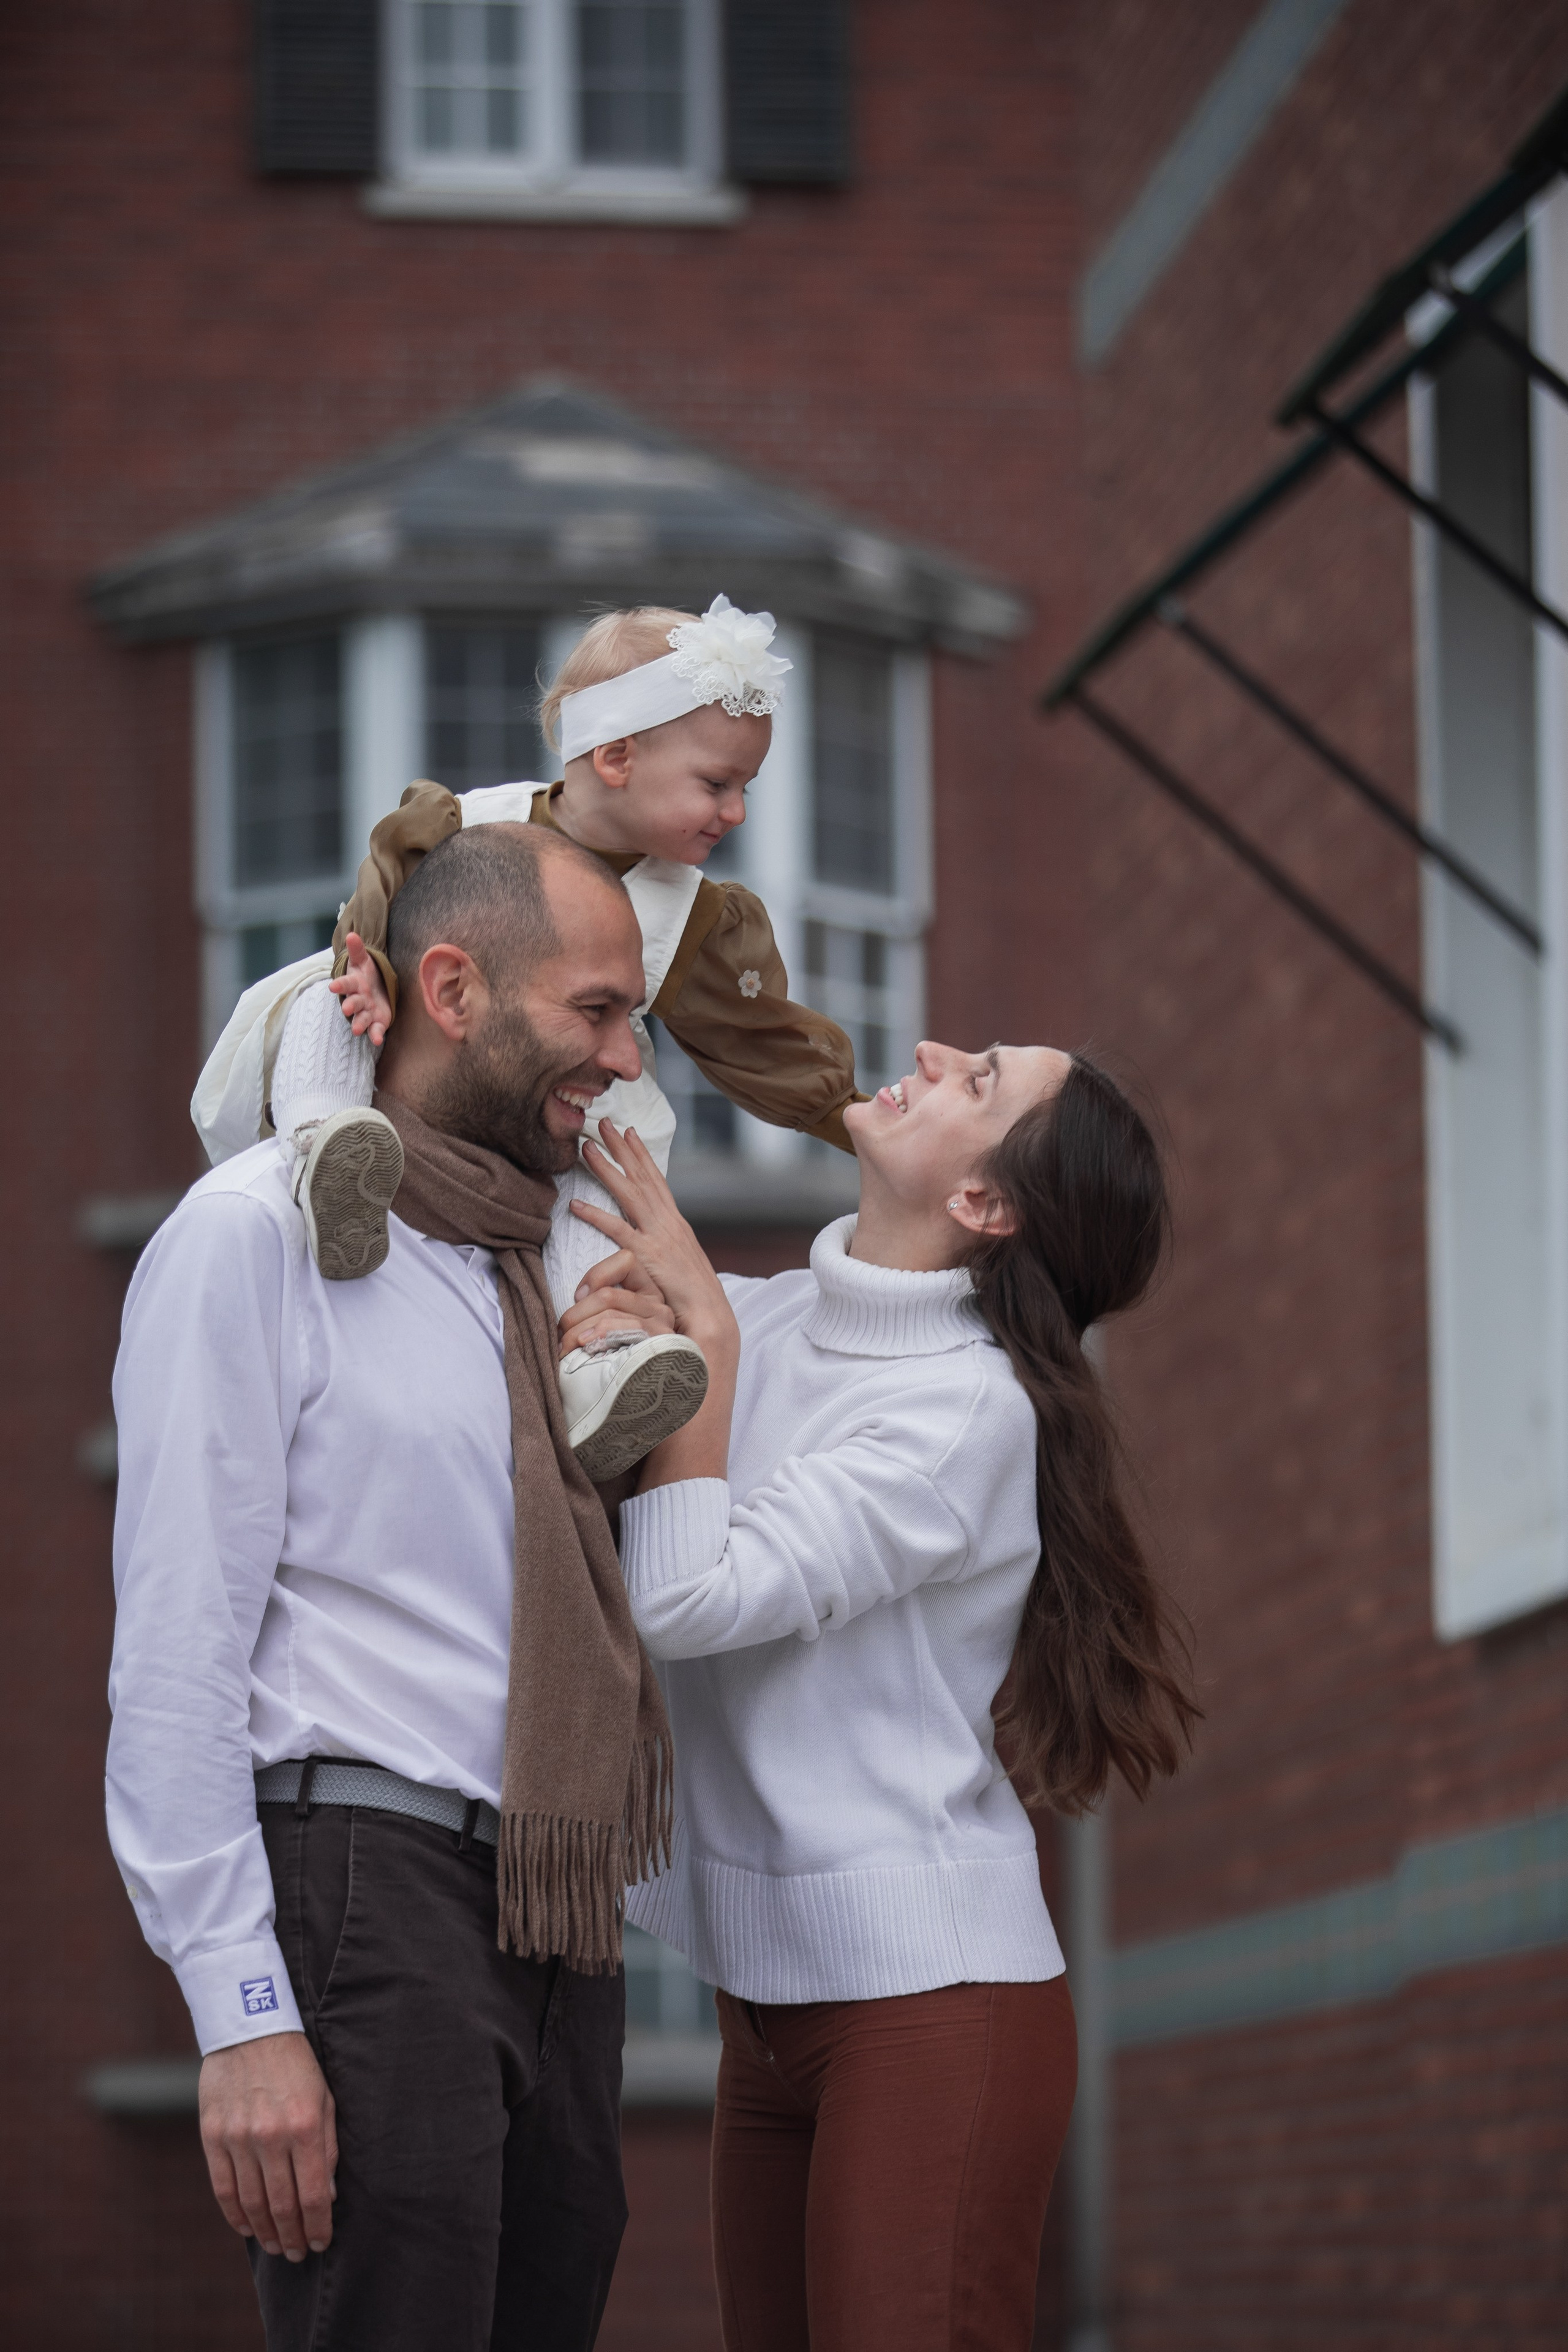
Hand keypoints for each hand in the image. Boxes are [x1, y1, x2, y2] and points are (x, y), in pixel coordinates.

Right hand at [199, 2030, 337, 2261]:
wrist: (250, 2028)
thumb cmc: (296, 2065)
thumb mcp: (325, 2098)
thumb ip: (327, 2147)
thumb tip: (327, 2197)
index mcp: (304, 2125)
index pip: (312, 2194)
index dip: (318, 2226)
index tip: (322, 2243)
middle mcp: (270, 2135)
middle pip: (282, 2205)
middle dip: (293, 2236)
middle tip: (299, 2253)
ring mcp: (237, 2137)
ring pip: (251, 2203)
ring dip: (265, 2232)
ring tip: (277, 2247)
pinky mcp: (212, 2136)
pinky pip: (223, 2188)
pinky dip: (235, 2215)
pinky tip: (247, 2228)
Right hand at [328, 932, 393, 1046]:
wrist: (376, 988)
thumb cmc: (366, 974)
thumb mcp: (363, 961)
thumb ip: (357, 950)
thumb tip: (352, 935)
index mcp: (354, 984)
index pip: (345, 984)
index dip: (340, 985)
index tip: (333, 986)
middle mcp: (358, 1000)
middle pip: (353, 1003)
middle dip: (350, 1006)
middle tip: (346, 1009)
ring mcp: (366, 1012)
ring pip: (361, 1019)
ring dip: (359, 1024)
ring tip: (357, 1031)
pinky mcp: (377, 1022)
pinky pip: (376, 1030)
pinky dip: (376, 1035)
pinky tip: (378, 1040)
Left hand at [558, 1247, 676, 1354]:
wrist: (643, 1402)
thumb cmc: (617, 1361)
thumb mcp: (608, 1327)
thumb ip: (599, 1307)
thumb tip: (574, 1298)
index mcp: (646, 1292)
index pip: (626, 1260)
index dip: (596, 1274)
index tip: (576, 1297)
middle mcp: (658, 1305)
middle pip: (608, 1293)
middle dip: (575, 1315)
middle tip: (559, 1337)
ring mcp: (662, 1324)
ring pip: (611, 1309)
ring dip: (579, 1329)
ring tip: (565, 1348)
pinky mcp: (660, 1342)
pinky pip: (626, 1328)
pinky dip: (600, 1334)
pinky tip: (585, 1347)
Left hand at [575, 1125, 737, 1356]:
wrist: (711, 1316)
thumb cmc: (695, 1298)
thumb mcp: (680, 1266)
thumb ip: (665, 1250)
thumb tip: (653, 1245)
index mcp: (676, 1224)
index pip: (657, 1181)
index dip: (641, 1155)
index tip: (628, 1132)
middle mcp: (669, 1223)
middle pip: (642, 1177)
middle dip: (622, 1148)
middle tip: (603, 1122)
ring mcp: (659, 1237)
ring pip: (629, 1194)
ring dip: (607, 1169)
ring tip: (586, 1148)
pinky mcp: (648, 1256)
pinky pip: (618, 1231)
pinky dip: (596, 1215)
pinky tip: (576, 1204)